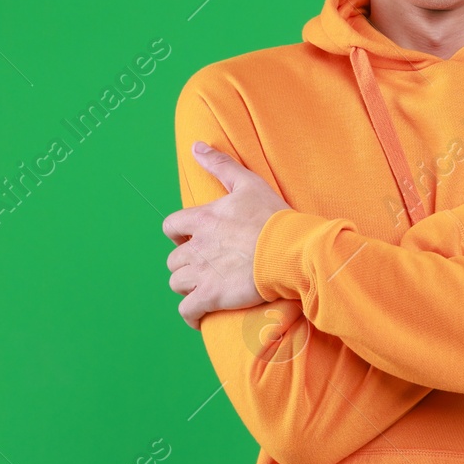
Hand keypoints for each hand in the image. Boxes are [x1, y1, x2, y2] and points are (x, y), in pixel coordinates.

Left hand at [163, 143, 290, 327]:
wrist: (292, 250)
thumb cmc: (273, 217)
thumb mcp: (248, 183)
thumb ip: (220, 164)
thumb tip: (196, 146)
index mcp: (202, 220)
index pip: (171, 227)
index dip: (179, 235)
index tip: (192, 239)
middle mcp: (197, 247)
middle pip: (174, 259)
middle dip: (185, 263)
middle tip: (205, 266)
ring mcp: (203, 273)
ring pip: (178, 283)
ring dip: (188, 286)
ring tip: (204, 288)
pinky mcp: (212, 296)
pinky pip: (188, 311)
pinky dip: (190, 316)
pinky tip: (200, 317)